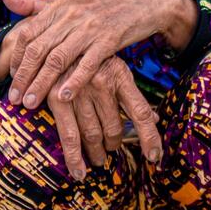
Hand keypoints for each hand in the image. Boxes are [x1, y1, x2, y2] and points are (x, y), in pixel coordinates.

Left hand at [0, 0, 194, 108]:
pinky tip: (63, 96)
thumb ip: (35, 3)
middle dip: (24, 77)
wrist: (142, 1)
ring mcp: (89, 28)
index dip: (16, 58)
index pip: (27, 35)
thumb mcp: (68, 0)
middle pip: (38, 50)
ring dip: (42, 84)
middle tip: (14, 99)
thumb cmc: (101, 5)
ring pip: (58, 59)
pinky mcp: (109, 40)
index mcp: (57, 7)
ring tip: (31, 103)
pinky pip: (88, 64)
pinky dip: (74, 81)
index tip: (11, 79)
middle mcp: (70, 16)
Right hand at [48, 55, 163, 178]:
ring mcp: (80, 92)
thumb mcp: (114, 69)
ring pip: (94, 134)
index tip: (154, 157)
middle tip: (111, 148)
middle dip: (114, 143)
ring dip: (97, 152)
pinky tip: (80, 171)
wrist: (55, 38)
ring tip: (98, 158)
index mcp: (120, 75)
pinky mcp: (58, 99)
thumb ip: (132, 96)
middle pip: (115, 127)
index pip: (141, 112)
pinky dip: (75, 158)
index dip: (150, 137)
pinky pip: (70, 136)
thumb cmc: (88, 58)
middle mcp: (102, 83)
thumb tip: (155, 119)